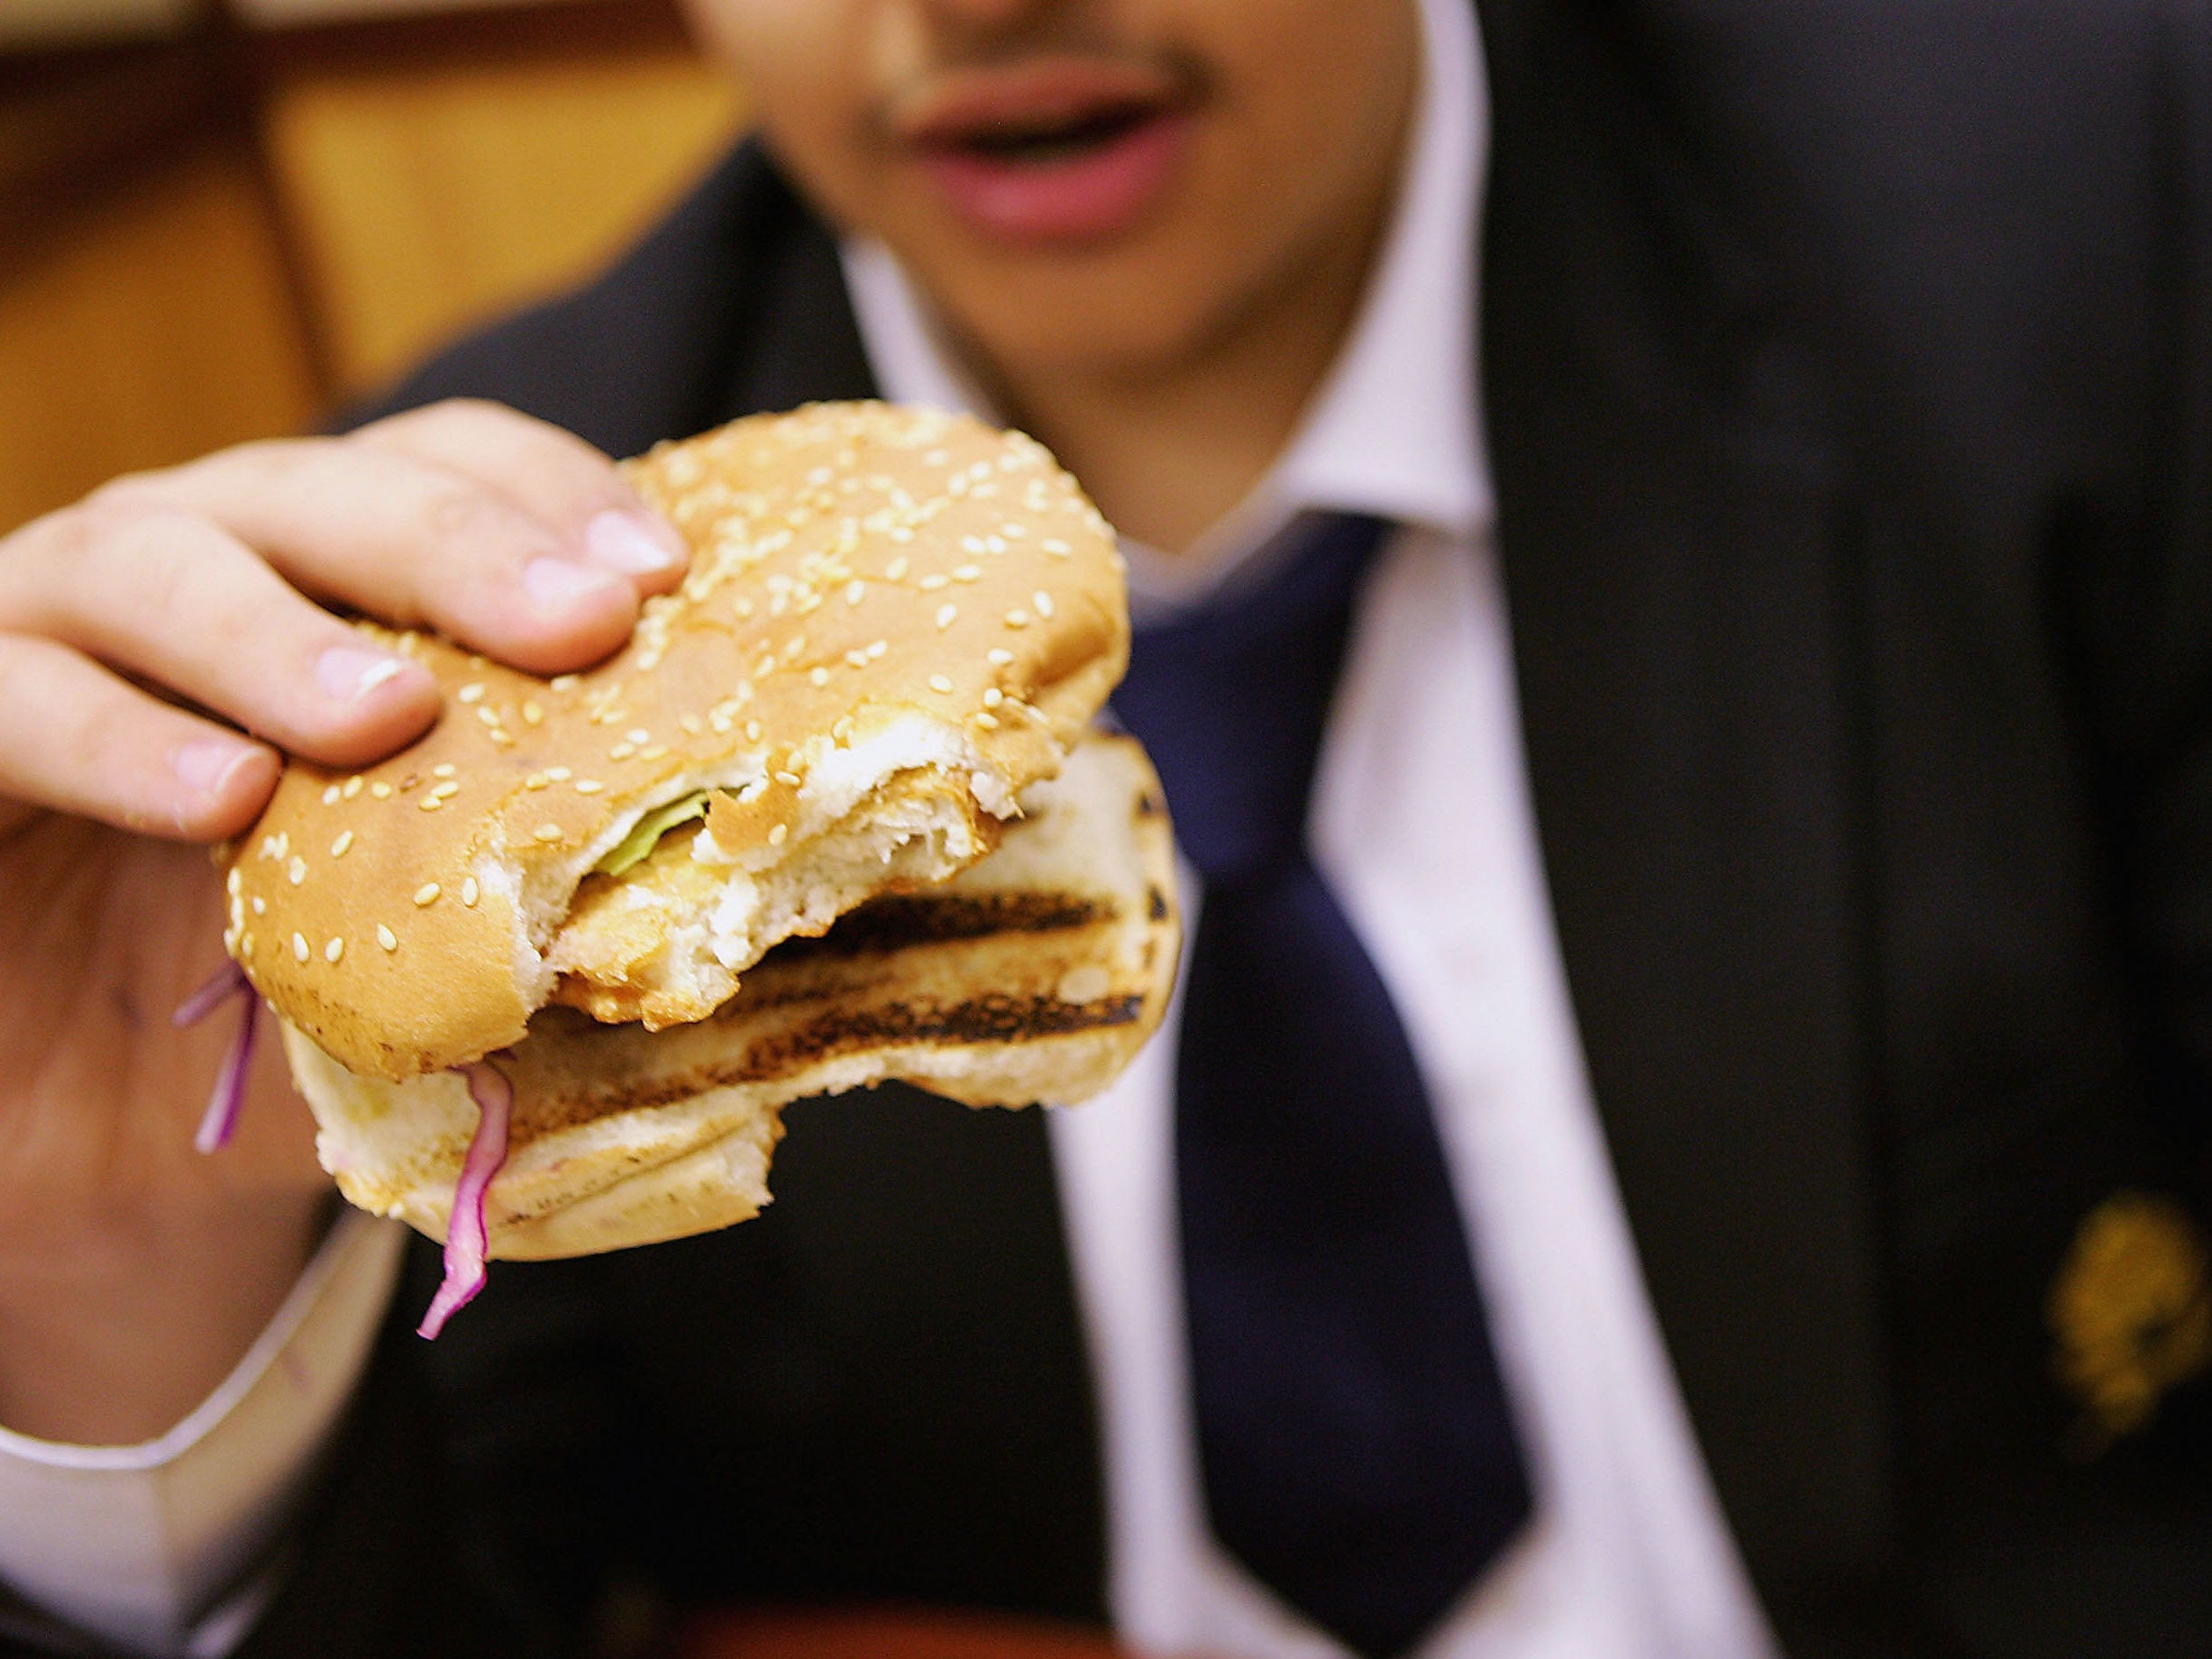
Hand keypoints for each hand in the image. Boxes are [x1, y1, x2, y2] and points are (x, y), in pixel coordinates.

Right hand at [0, 400, 688, 1441]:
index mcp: (336, 578)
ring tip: (391, 715)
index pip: (451, 469)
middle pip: (327, 492)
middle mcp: (203, 564)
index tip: (663, 575)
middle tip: (579, 622)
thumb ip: (542, 893)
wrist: (85, 1129)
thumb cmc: (284, 1001)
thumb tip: (733, 920)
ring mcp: (58, 625)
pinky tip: (217, 800)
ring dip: (280, 632)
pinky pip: (11, 699)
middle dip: (458, 545)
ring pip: (159, 564)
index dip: (553, 498)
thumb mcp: (433, 936)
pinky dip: (113, 739)